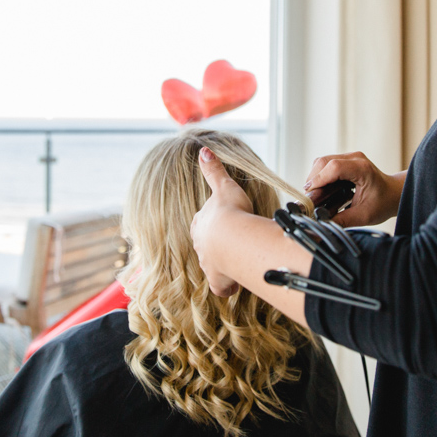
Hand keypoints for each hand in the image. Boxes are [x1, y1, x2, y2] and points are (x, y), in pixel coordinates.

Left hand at [191, 146, 253, 296]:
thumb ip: (213, 170)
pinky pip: (222, 286)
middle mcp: (201, 246)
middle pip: (206, 247)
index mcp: (200, 225)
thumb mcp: (222, 186)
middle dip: (216, 248)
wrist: (232, 237)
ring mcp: (208, 264)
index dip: (213, 226)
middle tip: (231, 246)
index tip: (223, 227)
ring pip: (213, 266)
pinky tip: (236, 286)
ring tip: (236, 265)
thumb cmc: (229, 211)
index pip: (202, 226)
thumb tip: (203, 150)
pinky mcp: (219, 280)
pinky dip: (228, 286)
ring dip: (223, 266)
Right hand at [304, 151, 405, 226]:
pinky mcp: (345, 160)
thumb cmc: (383, 203)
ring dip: (314, 178)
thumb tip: (321, 225)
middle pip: (323, 162)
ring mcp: (349, 157)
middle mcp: (355, 158)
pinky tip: (321, 189)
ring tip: (314, 195)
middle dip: (313, 180)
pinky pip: (325, 164)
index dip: (319, 180)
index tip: (310, 195)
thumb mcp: (363, 216)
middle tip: (309, 199)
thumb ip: (342, 220)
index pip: (334, 168)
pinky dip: (319, 176)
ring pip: (321, 161)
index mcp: (362, 169)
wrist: (394, 193)